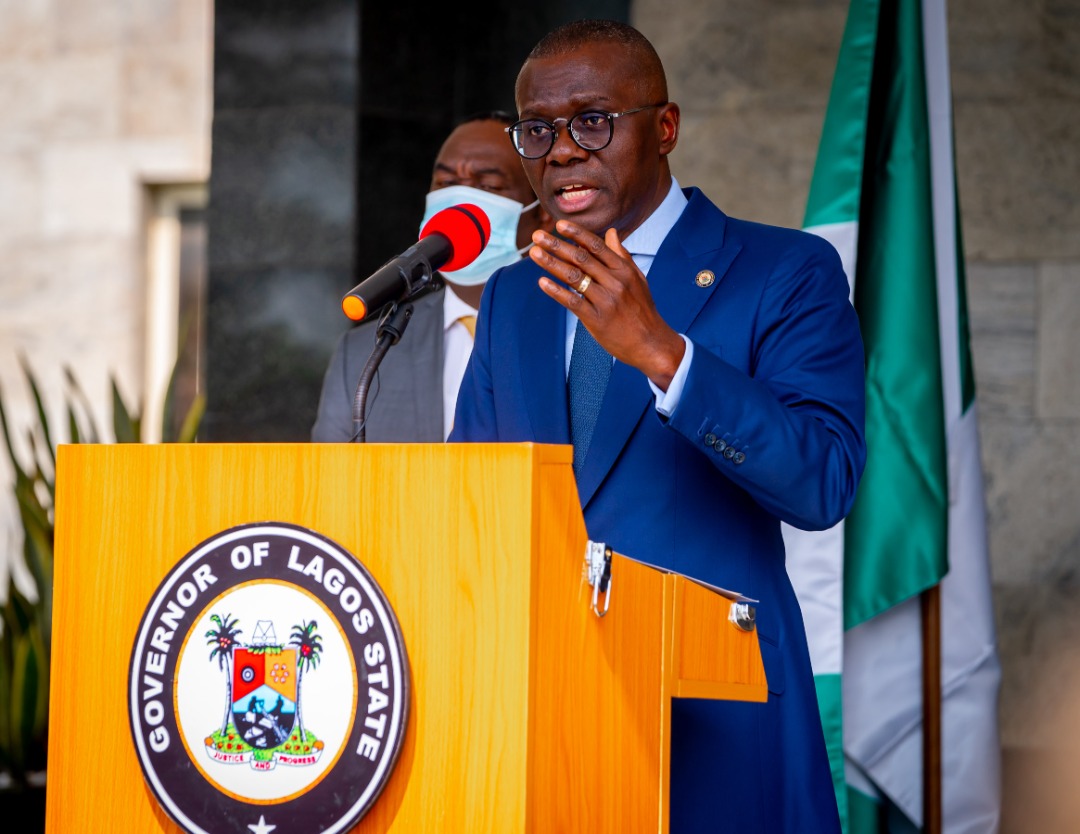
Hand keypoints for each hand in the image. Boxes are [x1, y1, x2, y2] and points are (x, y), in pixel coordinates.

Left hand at [530, 220, 685, 389]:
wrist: (651, 343)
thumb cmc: (642, 310)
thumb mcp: (637, 279)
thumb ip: (621, 255)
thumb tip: (611, 232)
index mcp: (623, 270)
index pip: (597, 246)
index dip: (577, 233)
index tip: (559, 224)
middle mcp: (615, 282)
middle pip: (581, 258)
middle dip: (557, 245)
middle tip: (537, 235)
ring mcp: (606, 301)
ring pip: (574, 277)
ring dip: (552, 263)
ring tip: (534, 253)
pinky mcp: (597, 319)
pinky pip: (573, 302)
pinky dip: (556, 291)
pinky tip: (542, 282)